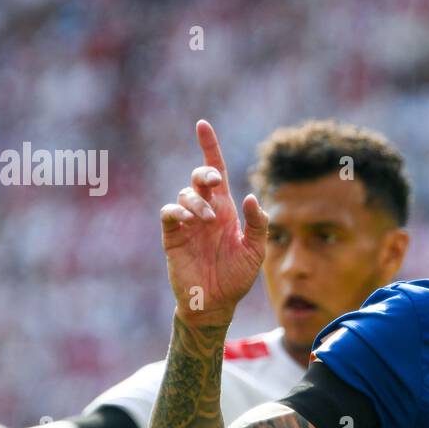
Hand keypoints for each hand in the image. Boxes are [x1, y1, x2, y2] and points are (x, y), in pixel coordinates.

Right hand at [161, 119, 268, 328]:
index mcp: (225, 208)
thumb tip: (252, 197)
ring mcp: (187, 222)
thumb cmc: (236, 276)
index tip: (202, 125)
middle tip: (211, 182)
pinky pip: (169, 212)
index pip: (216, 171)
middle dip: (203, 172)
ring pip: (185, 194)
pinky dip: (178, 210)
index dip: (209, 147)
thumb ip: (259, 224)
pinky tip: (189, 220)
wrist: (216, 302)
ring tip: (209, 220)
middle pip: (198, 178)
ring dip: (197, 201)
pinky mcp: (172, 236)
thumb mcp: (256, 250)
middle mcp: (205, 210)